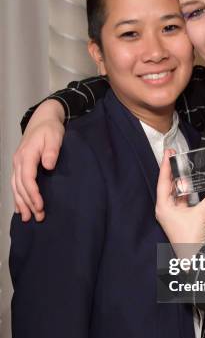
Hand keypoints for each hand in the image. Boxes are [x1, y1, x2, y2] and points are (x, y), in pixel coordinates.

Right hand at [12, 99, 65, 221]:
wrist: (43, 119)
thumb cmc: (50, 129)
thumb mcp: (55, 136)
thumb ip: (52, 150)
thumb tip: (48, 165)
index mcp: (27, 155)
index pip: (27, 178)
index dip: (32, 193)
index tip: (40, 205)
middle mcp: (18, 161)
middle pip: (20, 186)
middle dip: (28, 203)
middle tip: (38, 217)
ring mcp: (17, 164)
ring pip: (15, 187)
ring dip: (21, 203)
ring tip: (27, 218)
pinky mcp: (20, 166)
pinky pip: (15, 184)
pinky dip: (16, 196)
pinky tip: (19, 208)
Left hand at [155, 149, 204, 258]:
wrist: (193, 258)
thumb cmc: (190, 238)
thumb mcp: (202, 214)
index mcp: (163, 206)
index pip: (163, 181)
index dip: (166, 166)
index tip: (168, 153)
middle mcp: (164, 208)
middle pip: (167, 185)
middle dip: (172, 171)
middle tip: (176, 155)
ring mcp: (171, 213)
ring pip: (174, 192)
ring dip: (180, 180)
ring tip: (184, 166)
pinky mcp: (178, 217)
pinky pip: (181, 199)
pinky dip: (185, 191)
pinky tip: (191, 183)